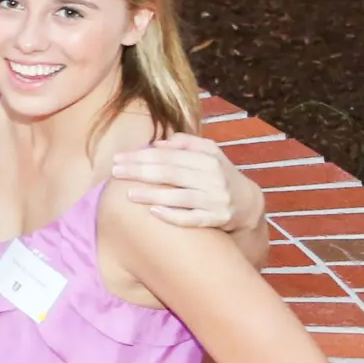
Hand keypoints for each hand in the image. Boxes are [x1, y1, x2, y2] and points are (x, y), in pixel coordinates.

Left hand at [112, 134, 250, 229]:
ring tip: (128, 194)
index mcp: (208, 159)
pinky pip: (192, 218)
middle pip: (172, 173)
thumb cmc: (218, 175)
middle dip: (141, 172)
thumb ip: (186, 144)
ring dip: (153, 195)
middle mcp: (213, 178)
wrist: (248, 203)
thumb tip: (158, 143)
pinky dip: (173, 215)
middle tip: (116, 172)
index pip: (170, 155)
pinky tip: (153, 212)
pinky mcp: (218, 219)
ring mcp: (216, 200)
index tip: (119, 158)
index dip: (142, 156)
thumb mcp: (209, 154)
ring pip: (180, 196)